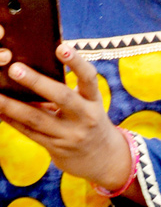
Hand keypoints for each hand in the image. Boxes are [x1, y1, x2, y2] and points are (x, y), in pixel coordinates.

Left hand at [0, 39, 131, 190]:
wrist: (103, 159)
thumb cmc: (89, 122)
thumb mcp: (89, 104)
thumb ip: (70, 88)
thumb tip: (36, 62)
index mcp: (93, 101)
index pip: (88, 78)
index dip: (76, 62)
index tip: (61, 47)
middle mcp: (85, 118)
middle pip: (62, 97)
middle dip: (37, 83)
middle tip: (15, 68)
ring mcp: (70, 135)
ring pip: (37, 119)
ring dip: (12, 106)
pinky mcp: (56, 148)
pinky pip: (29, 132)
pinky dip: (11, 120)